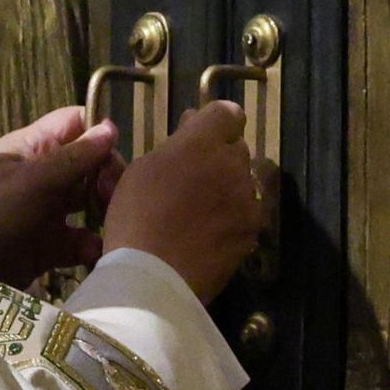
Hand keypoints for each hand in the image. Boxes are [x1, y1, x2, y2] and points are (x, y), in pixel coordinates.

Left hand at [0, 107, 117, 287]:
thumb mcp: (31, 181)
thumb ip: (73, 157)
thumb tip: (111, 128)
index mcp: (30, 148)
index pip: (72, 124)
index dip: (97, 132)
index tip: (114, 154)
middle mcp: (39, 176)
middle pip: (87, 165)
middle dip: (107, 177)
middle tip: (115, 197)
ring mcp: (42, 213)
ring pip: (86, 205)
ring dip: (105, 213)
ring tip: (116, 225)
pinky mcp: (45, 249)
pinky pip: (77, 242)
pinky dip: (90, 247)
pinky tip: (97, 254)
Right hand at [101, 101, 264, 303]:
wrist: (154, 276)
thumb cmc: (136, 217)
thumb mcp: (140, 170)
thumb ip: (174, 144)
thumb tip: (193, 128)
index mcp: (202, 142)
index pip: (227, 113)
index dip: (215, 122)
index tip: (198, 134)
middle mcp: (232, 164)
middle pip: (237, 147)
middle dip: (219, 155)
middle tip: (192, 175)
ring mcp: (247, 199)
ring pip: (243, 181)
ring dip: (227, 186)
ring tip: (199, 209)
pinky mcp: (253, 229)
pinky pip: (247, 212)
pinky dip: (232, 216)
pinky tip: (209, 232)